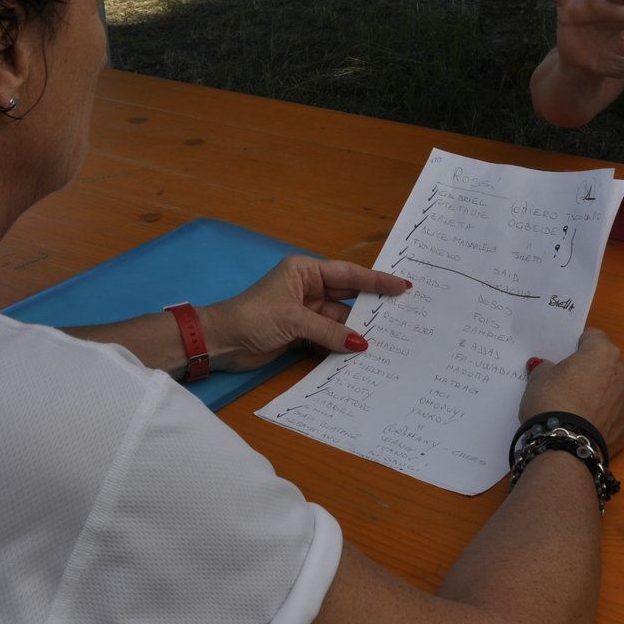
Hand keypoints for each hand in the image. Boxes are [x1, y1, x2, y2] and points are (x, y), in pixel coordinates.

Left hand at [198, 256, 409, 372]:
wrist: (220, 341)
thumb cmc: (252, 317)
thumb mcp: (293, 320)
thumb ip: (328, 332)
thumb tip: (361, 343)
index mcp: (305, 271)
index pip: (348, 274)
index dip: (376, 280)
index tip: (402, 286)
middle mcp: (308, 288)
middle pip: (348, 296)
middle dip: (371, 305)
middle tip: (403, 312)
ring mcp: (305, 312)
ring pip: (340, 320)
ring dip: (356, 330)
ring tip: (387, 337)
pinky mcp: (301, 333)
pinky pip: (329, 337)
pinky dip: (342, 344)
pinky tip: (361, 352)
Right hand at [520, 329, 623, 456]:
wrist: (565, 447)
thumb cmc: (552, 403)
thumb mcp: (538, 379)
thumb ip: (545, 368)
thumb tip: (546, 368)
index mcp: (603, 353)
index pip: (593, 337)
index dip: (578, 345)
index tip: (566, 355)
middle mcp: (623, 374)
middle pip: (606, 364)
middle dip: (590, 371)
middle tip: (568, 383)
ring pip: (613, 390)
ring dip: (599, 394)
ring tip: (576, 408)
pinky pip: (614, 415)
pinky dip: (602, 417)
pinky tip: (584, 426)